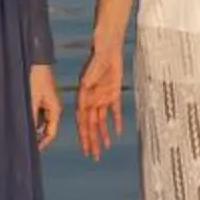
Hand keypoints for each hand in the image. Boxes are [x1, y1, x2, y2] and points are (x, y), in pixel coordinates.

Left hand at [29, 64, 61, 149]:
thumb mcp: (31, 100)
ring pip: (42, 121)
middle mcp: (54, 108)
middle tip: (23, 143)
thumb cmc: (35, 78)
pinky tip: (22, 120)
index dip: (42, 144)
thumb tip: (27, 134)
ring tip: (20, 133)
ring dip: (33, 127)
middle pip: (47, 129)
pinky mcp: (43, 98)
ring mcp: (49, 103)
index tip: (30, 151)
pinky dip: (32, 118)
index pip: (51, 134)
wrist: (36, 59)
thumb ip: (31, 118)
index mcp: (55, 110)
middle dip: (36, 137)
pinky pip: (39, 113)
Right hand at [76, 35, 125, 159]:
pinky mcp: (112, 92)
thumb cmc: (99, 51)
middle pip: (91, 124)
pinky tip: (116, 133)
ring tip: (103, 149)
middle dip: (91, 140)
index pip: (83, 119)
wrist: (109, 43)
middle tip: (93, 156)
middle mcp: (91, 98)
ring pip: (101, 120)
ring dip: (102, 134)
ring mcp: (101, 96)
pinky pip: (114, 110)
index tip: (84, 147)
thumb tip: (85, 85)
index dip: (83, 134)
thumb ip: (91, 75)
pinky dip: (115, 121)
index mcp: (84, 93)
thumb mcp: (95, 62)